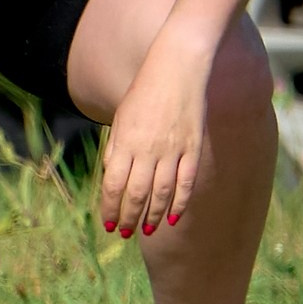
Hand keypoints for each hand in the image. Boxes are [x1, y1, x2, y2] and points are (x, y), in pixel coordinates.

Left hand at [100, 44, 208, 236]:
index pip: (114, 185)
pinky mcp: (193, 147)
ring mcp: (173, 149)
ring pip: (162, 192)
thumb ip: (116, 150)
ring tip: (147, 230)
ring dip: (153, 215)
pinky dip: (179, 201)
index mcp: (125, 142)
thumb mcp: (121, 120)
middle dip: (129, 217)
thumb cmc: (144, 95)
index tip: (108, 223)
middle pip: (137, 193)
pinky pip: (186, 181)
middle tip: (124, 233)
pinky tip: (173, 217)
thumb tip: (112, 178)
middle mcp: (148, 149)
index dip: (110, 207)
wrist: (177, 69)